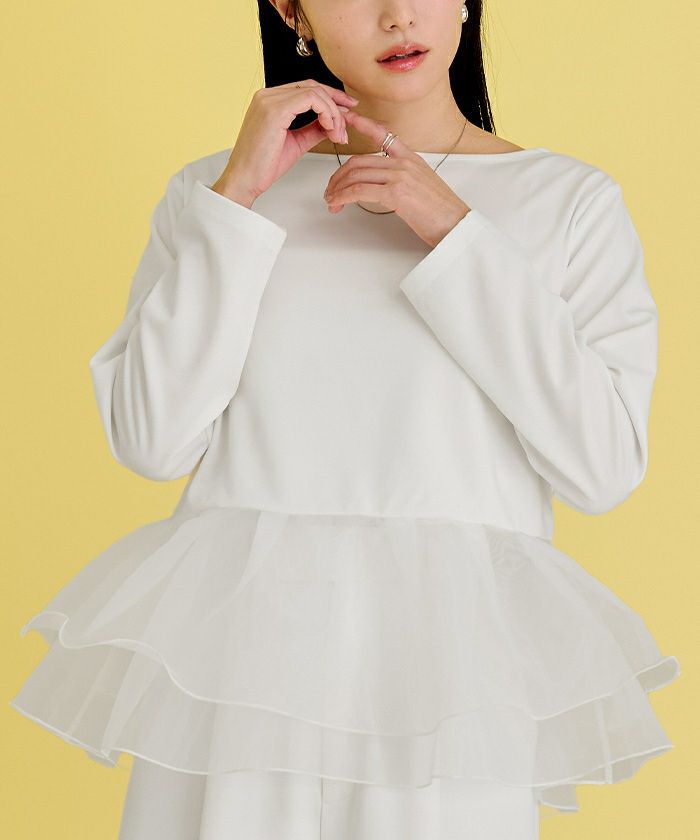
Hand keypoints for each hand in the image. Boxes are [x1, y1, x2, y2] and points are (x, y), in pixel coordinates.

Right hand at [212, 80, 357, 206]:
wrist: (245, 181)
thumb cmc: (263, 166)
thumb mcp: (296, 143)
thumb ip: (313, 130)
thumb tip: (332, 124)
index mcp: (269, 101)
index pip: (306, 89)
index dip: (330, 97)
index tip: (347, 110)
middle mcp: (267, 95)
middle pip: (312, 86)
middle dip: (336, 102)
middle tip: (349, 122)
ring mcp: (269, 100)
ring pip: (315, 92)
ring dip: (333, 113)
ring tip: (338, 134)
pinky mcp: (274, 110)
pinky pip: (311, 99)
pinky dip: (326, 113)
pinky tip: (330, 129)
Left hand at [323, 110, 471, 247]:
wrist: (456, 225)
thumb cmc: (442, 213)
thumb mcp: (423, 186)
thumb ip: (404, 179)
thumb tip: (386, 187)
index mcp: (411, 158)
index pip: (383, 135)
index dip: (362, 124)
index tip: (348, 117)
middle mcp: (404, 162)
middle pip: (359, 162)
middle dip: (338, 176)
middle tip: (330, 189)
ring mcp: (400, 176)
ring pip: (356, 176)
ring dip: (338, 189)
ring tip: (332, 201)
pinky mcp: (396, 193)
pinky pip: (360, 191)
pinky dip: (344, 196)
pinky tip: (338, 203)